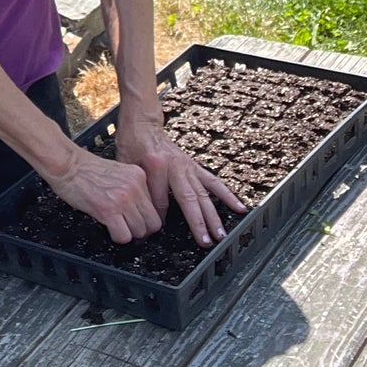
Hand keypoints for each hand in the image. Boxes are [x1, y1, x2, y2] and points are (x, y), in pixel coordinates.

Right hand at [41, 145, 162, 243]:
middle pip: (152, 222)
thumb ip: (131, 186)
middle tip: (130, 229)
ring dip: (129, 234)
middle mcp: (134, 187)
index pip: (156, 206)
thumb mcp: (118, 171)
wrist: (66, 163)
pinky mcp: (108, 210)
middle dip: (142, 230)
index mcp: (138, 175)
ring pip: (140, 231)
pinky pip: (123, 235)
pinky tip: (109, 230)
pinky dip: (118, 237)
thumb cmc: (85, 168)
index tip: (140, 222)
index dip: (147, 218)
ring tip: (117, 228)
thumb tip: (138, 207)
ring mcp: (122, 199)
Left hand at [113, 120, 247, 247]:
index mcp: (156, 165)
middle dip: (198, 223)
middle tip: (206, 242)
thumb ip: (138, 190)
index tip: (158, 231)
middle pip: (189, 199)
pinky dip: (228, 195)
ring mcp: (188, 166)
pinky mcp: (195, 166)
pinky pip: (214, 182)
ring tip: (222, 234)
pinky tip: (240, 207)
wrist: (142, 125)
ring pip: (204, 194)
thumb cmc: (132, 144)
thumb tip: (145, 216)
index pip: (160, 200)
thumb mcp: (127, 167)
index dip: (159, 218)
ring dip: (214, 216)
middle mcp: (176, 166)